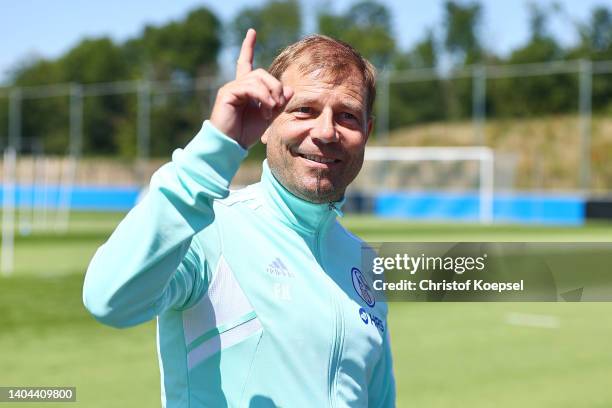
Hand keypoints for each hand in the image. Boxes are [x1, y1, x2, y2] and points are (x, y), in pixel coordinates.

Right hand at [210, 29, 293, 148]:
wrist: (231, 145)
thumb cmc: (246, 133)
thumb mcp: (268, 117)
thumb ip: (279, 103)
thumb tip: (290, 89)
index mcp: (244, 88)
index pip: (245, 62)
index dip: (248, 47)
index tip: (252, 31)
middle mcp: (236, 85)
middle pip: (260, 73)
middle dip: (275, 86)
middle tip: (279, 104)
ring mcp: (231, 88)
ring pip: (257, 79)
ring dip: (270, 95)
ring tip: (270, 111)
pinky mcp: (227, 93)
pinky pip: (250, 87)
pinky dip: (262, 98)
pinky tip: (265, 111)